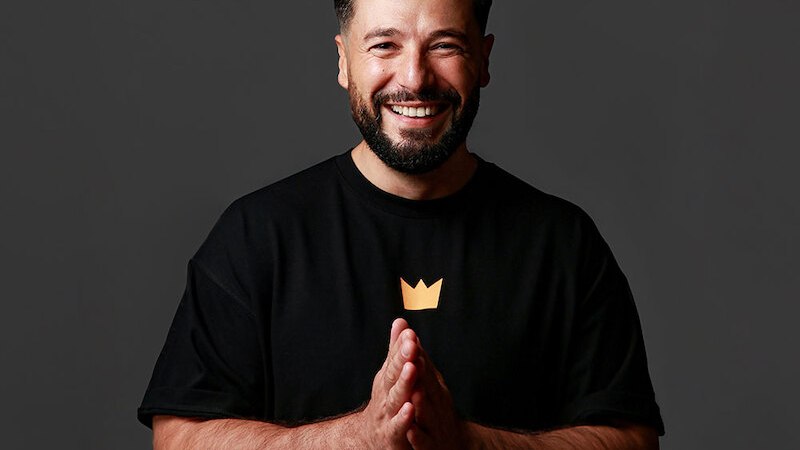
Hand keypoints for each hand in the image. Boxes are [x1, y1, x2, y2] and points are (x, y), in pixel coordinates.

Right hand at [357, 318, 420, 448]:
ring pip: (396, 397)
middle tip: (411, 344)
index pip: (395, 359)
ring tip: (412, 368)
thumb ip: (396, 350)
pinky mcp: (391, 434)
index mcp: (388, 378)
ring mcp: (387, 414)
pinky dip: (403, 418)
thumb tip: (400, 321)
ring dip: (404, 382)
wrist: (370, 438)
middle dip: (402, 359)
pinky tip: (410, 409)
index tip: (410, 332)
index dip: (402, 346)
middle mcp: (385, 393)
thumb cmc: (385, 401)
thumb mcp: (390, 374)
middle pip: (394, 374)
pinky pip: (397, 426)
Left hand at [406, 342, 468, 449]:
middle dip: (420, 373)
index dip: (417, 354)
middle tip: (413, 359)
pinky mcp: (429, 446)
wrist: (453, 444)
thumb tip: (402, 324)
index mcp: (433, 387)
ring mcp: (434, 425)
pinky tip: (411, 430)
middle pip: (428, 387)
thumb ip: (414, 355)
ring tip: (414, 392)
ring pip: (427, 413)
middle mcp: (436, 404)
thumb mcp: (427, 380)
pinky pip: (423, 441)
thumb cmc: (435, 409)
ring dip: (421, 403)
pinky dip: (417, 435)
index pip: (425, 368)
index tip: (410, 338)